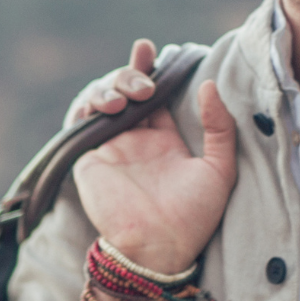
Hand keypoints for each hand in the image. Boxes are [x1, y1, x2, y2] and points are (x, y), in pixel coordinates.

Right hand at [68, 39, 238, 276]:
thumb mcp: (220, 168)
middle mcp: (135, 139)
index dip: (151, 69)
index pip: (154, 93)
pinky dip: (87, 106)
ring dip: (110, 87)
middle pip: (125, 89)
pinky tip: (107, 105)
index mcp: (163, 139)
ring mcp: (110, 147)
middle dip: (131, 74)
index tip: (153, 51)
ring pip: (100, 99)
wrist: (160, 249)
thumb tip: (208, 84)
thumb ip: (219, 126)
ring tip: (128, 99)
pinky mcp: (89, 158)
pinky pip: (79, 123)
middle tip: (147, 86)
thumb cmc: (194, 216)